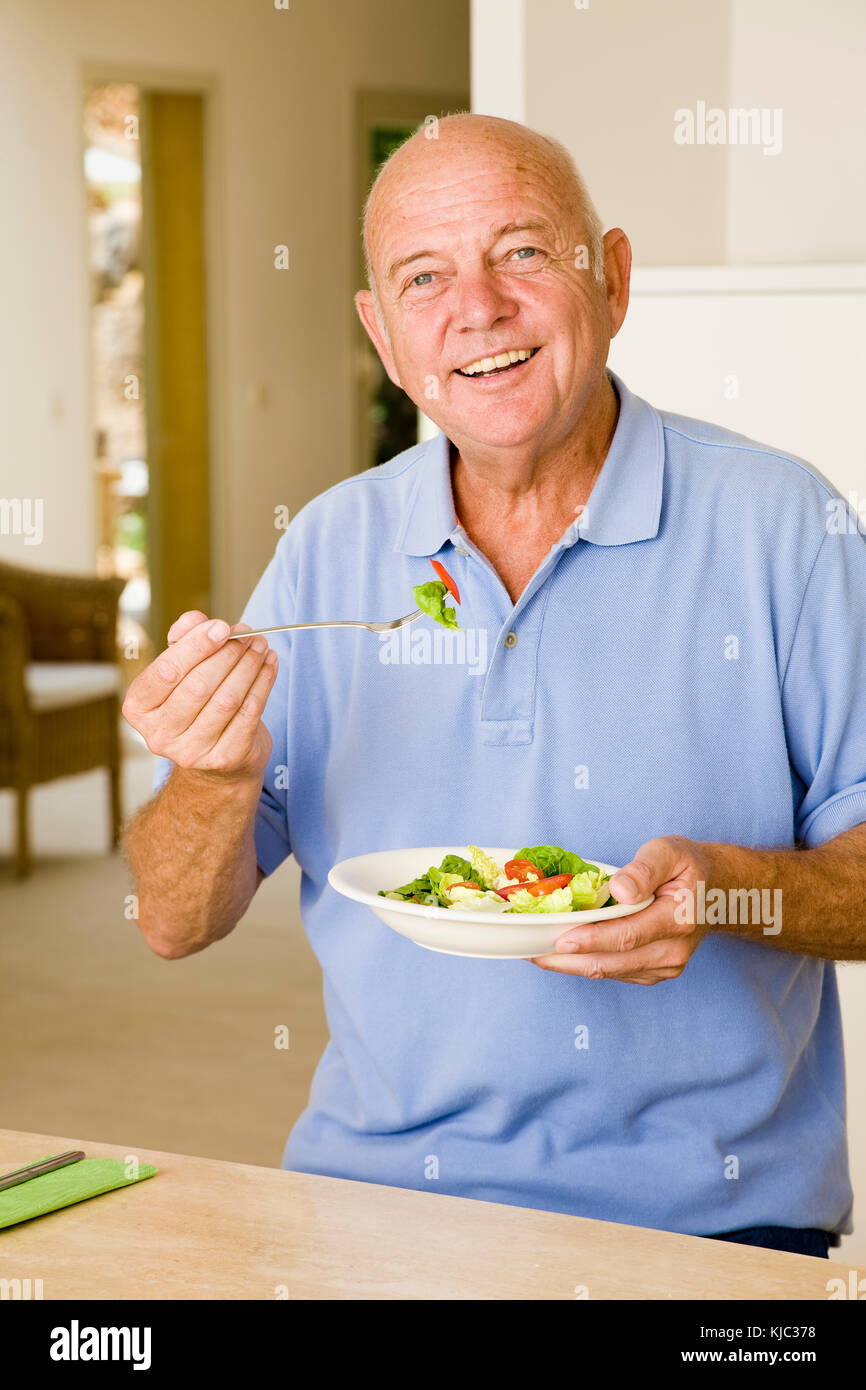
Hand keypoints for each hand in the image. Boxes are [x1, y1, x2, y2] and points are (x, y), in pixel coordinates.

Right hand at [122, 609, 277, 778]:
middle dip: (228, 654)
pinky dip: (263, 684)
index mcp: (139, 708)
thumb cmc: (193, 705)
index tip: (221, 627)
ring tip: (260, 646)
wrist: (214, 759)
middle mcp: (159, 735)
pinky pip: (249, 714)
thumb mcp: (181, 670)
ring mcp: (191, 751)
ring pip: (227, 699)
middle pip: (199, 685)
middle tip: (247, 634)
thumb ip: (183, 640)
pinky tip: (270, 665)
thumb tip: (195, 619)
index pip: (166, 671)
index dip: (196, 645)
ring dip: (249, 666)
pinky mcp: (223, 759)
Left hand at [529, 835, 711, 984]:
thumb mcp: (670, 851)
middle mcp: (673, 951)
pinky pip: (614, 972)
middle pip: (612, 962)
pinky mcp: (654, 973)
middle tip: (530, 950)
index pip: (628, 935)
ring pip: (609, 972)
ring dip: (572, 964)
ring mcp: (665, 967)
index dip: (591, 939)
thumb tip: (620, 890)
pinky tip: (562, 953)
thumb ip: (645, 868)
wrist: (718, 892)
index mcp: (679, 919)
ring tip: (537, 951)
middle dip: (568, 959)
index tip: (559, 939)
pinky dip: (586, 964)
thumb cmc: (689, 867)